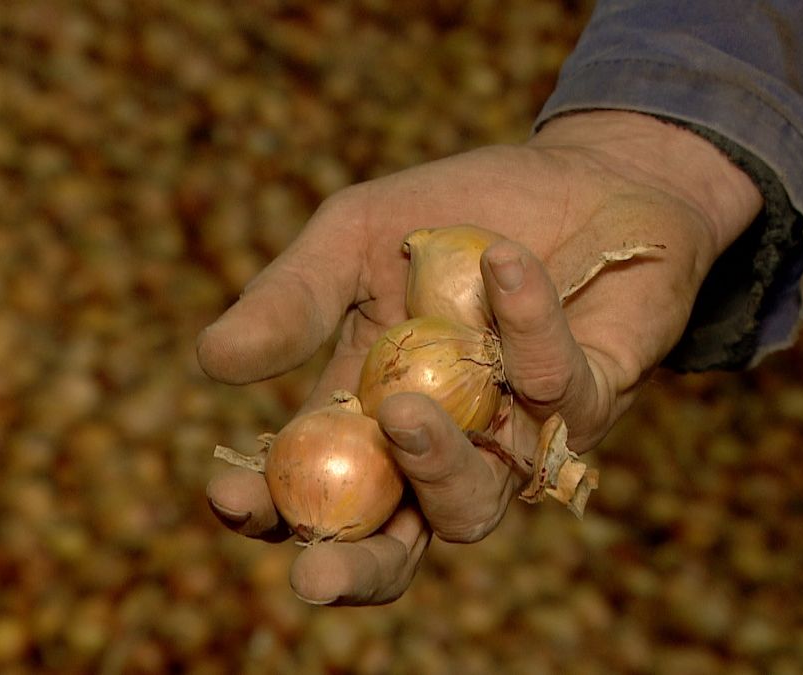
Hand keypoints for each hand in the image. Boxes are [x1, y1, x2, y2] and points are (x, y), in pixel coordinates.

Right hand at [197, 111, 761, 603]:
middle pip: (392, 546)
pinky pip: (556, 394)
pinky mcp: (590, 405)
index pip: (310, 491)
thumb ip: (294, 299)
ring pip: (472, 506)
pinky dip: (527, 327)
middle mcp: (439, 448)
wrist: (582, 175)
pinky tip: (506, 263)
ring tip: (403, 412)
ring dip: (436, 468)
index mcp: (366, 415)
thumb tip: (211, 360)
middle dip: (352, 569)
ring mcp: (514, 439)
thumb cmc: (457, 214)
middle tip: (315, 579)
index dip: (267, 510)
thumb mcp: (355, 239)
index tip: (229, 493)